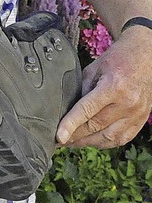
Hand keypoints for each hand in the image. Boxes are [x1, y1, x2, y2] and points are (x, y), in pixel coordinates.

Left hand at [56, 26, 151, 147]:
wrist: (144, 59)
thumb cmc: (116, 60)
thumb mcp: (93, 69)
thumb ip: (82, 90)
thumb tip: (67, 111)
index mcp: (113, 87)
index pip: (87, 110)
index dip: (71, 125)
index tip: (58, 136)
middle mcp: (127, 103)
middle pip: (96, 127)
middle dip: (75, 136)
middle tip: (59, 140)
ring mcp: (136, 114)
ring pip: (109, 138)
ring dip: (88, 142)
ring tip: (72, 142)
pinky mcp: (141, 120)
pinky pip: (122, 139)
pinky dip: (105, 143)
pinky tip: (92, 141)